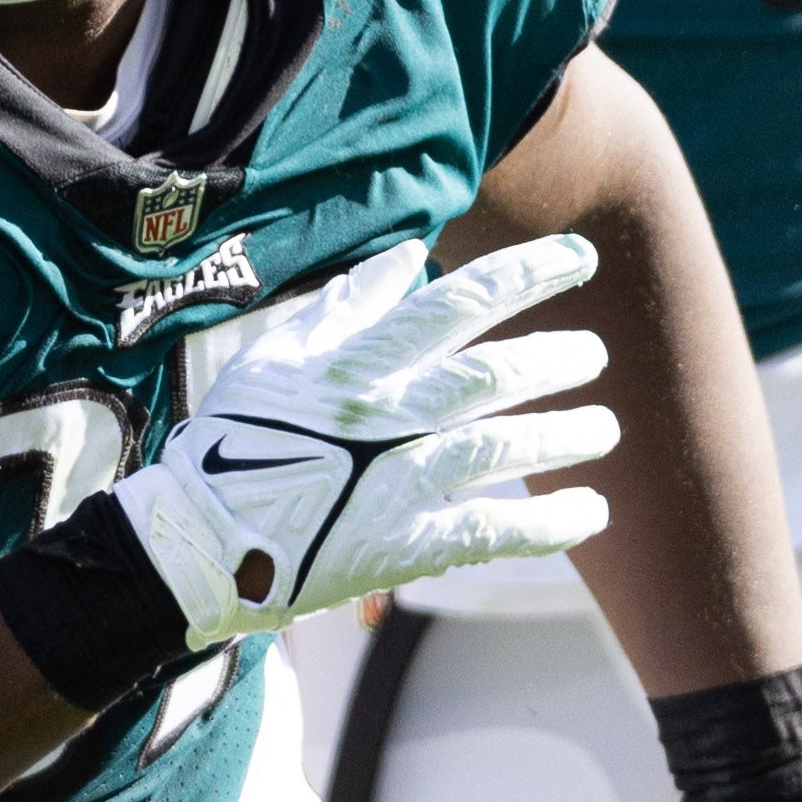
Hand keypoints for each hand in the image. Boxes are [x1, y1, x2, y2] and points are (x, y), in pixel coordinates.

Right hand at [110, 235, 615, 644]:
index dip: (527, 275)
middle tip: (595, 352)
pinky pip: (490, 531)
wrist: (195, 543)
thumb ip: (346, 307)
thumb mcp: (274, 356)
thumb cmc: (232, 441)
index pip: (457, 303)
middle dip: (556, 359)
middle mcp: (384, 417)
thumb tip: (410, 258)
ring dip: (565, 437)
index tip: (581, 255)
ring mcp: (395, 483)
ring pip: (501, 448)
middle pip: (492, 376)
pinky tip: (588, 514)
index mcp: (355, 363)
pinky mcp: (401, 546)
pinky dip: (546, 524)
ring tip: (605, 429)